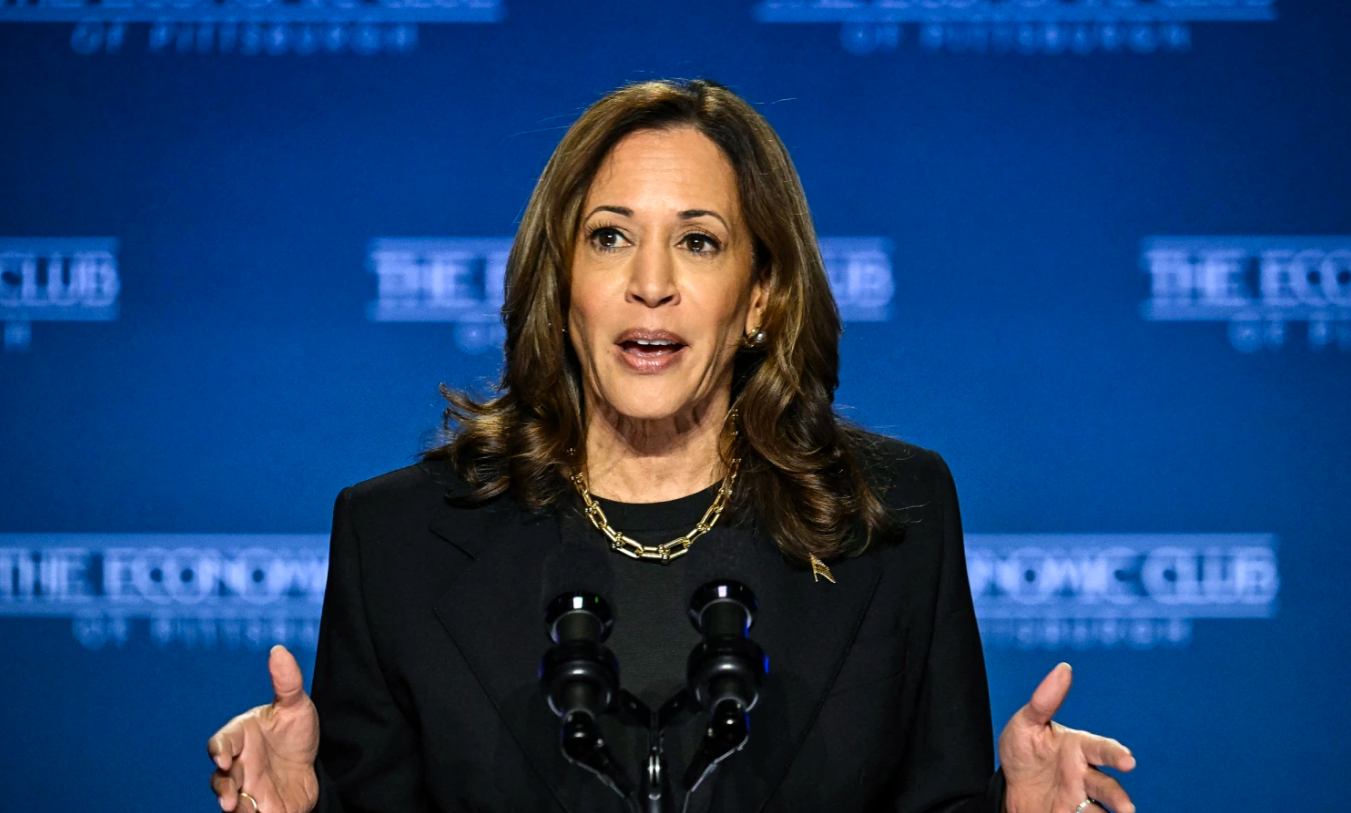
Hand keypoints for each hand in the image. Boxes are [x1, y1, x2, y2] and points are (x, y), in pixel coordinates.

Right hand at [207, 645, 320, 812]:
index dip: (218, 751)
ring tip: (240, 811)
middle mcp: (238, 765)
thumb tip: (279, 650)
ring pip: (229, 800)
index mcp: (240, 737)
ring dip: (232, 807)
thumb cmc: (295, 734)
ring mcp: (246, 788)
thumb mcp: (296, 706)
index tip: (224, 759)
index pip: (220, 743)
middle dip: (223, 789)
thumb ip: (287, 681)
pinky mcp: (258, 808)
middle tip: (230, 800)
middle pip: (221, 778)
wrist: (313, 766)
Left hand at [998, 663, 1135, 812]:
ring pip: (1102, 810)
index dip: (1116, 754)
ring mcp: (1080, 800)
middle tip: (1127, 809)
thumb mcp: (1026, 724)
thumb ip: (1045, 701)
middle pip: (1107, 787)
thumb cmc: (1023, 751)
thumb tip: (1064, 668)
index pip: (1101, 749)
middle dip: (1118, 798)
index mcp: (1078, 748)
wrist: (1009, 787)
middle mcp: (1084, 775)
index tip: (1128, 761)